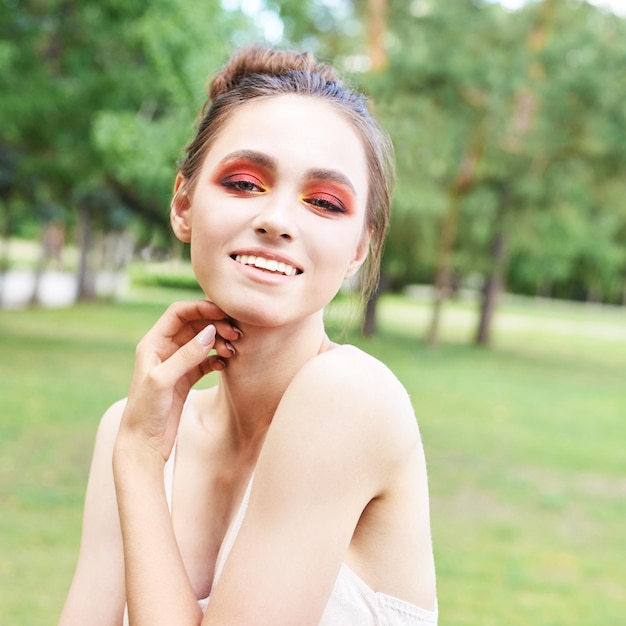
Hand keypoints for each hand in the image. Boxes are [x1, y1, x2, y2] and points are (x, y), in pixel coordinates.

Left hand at [117, 300, 240, 460]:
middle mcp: (164, 350)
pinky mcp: (185, 379)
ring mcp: (176, 365)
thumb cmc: (145, 413)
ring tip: (233, 351)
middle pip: (194, 325)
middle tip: (235, 334)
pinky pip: (205, 361)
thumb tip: (210, 331)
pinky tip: (226, 365)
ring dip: (219, 342)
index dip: (201, 308)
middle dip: (215, 325)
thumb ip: (186, 355)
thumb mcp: (163, 381)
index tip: (224, 313)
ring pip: (202, 342)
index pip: (179, 313)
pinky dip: (217, 359)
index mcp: (152, 344)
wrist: (143, 445)